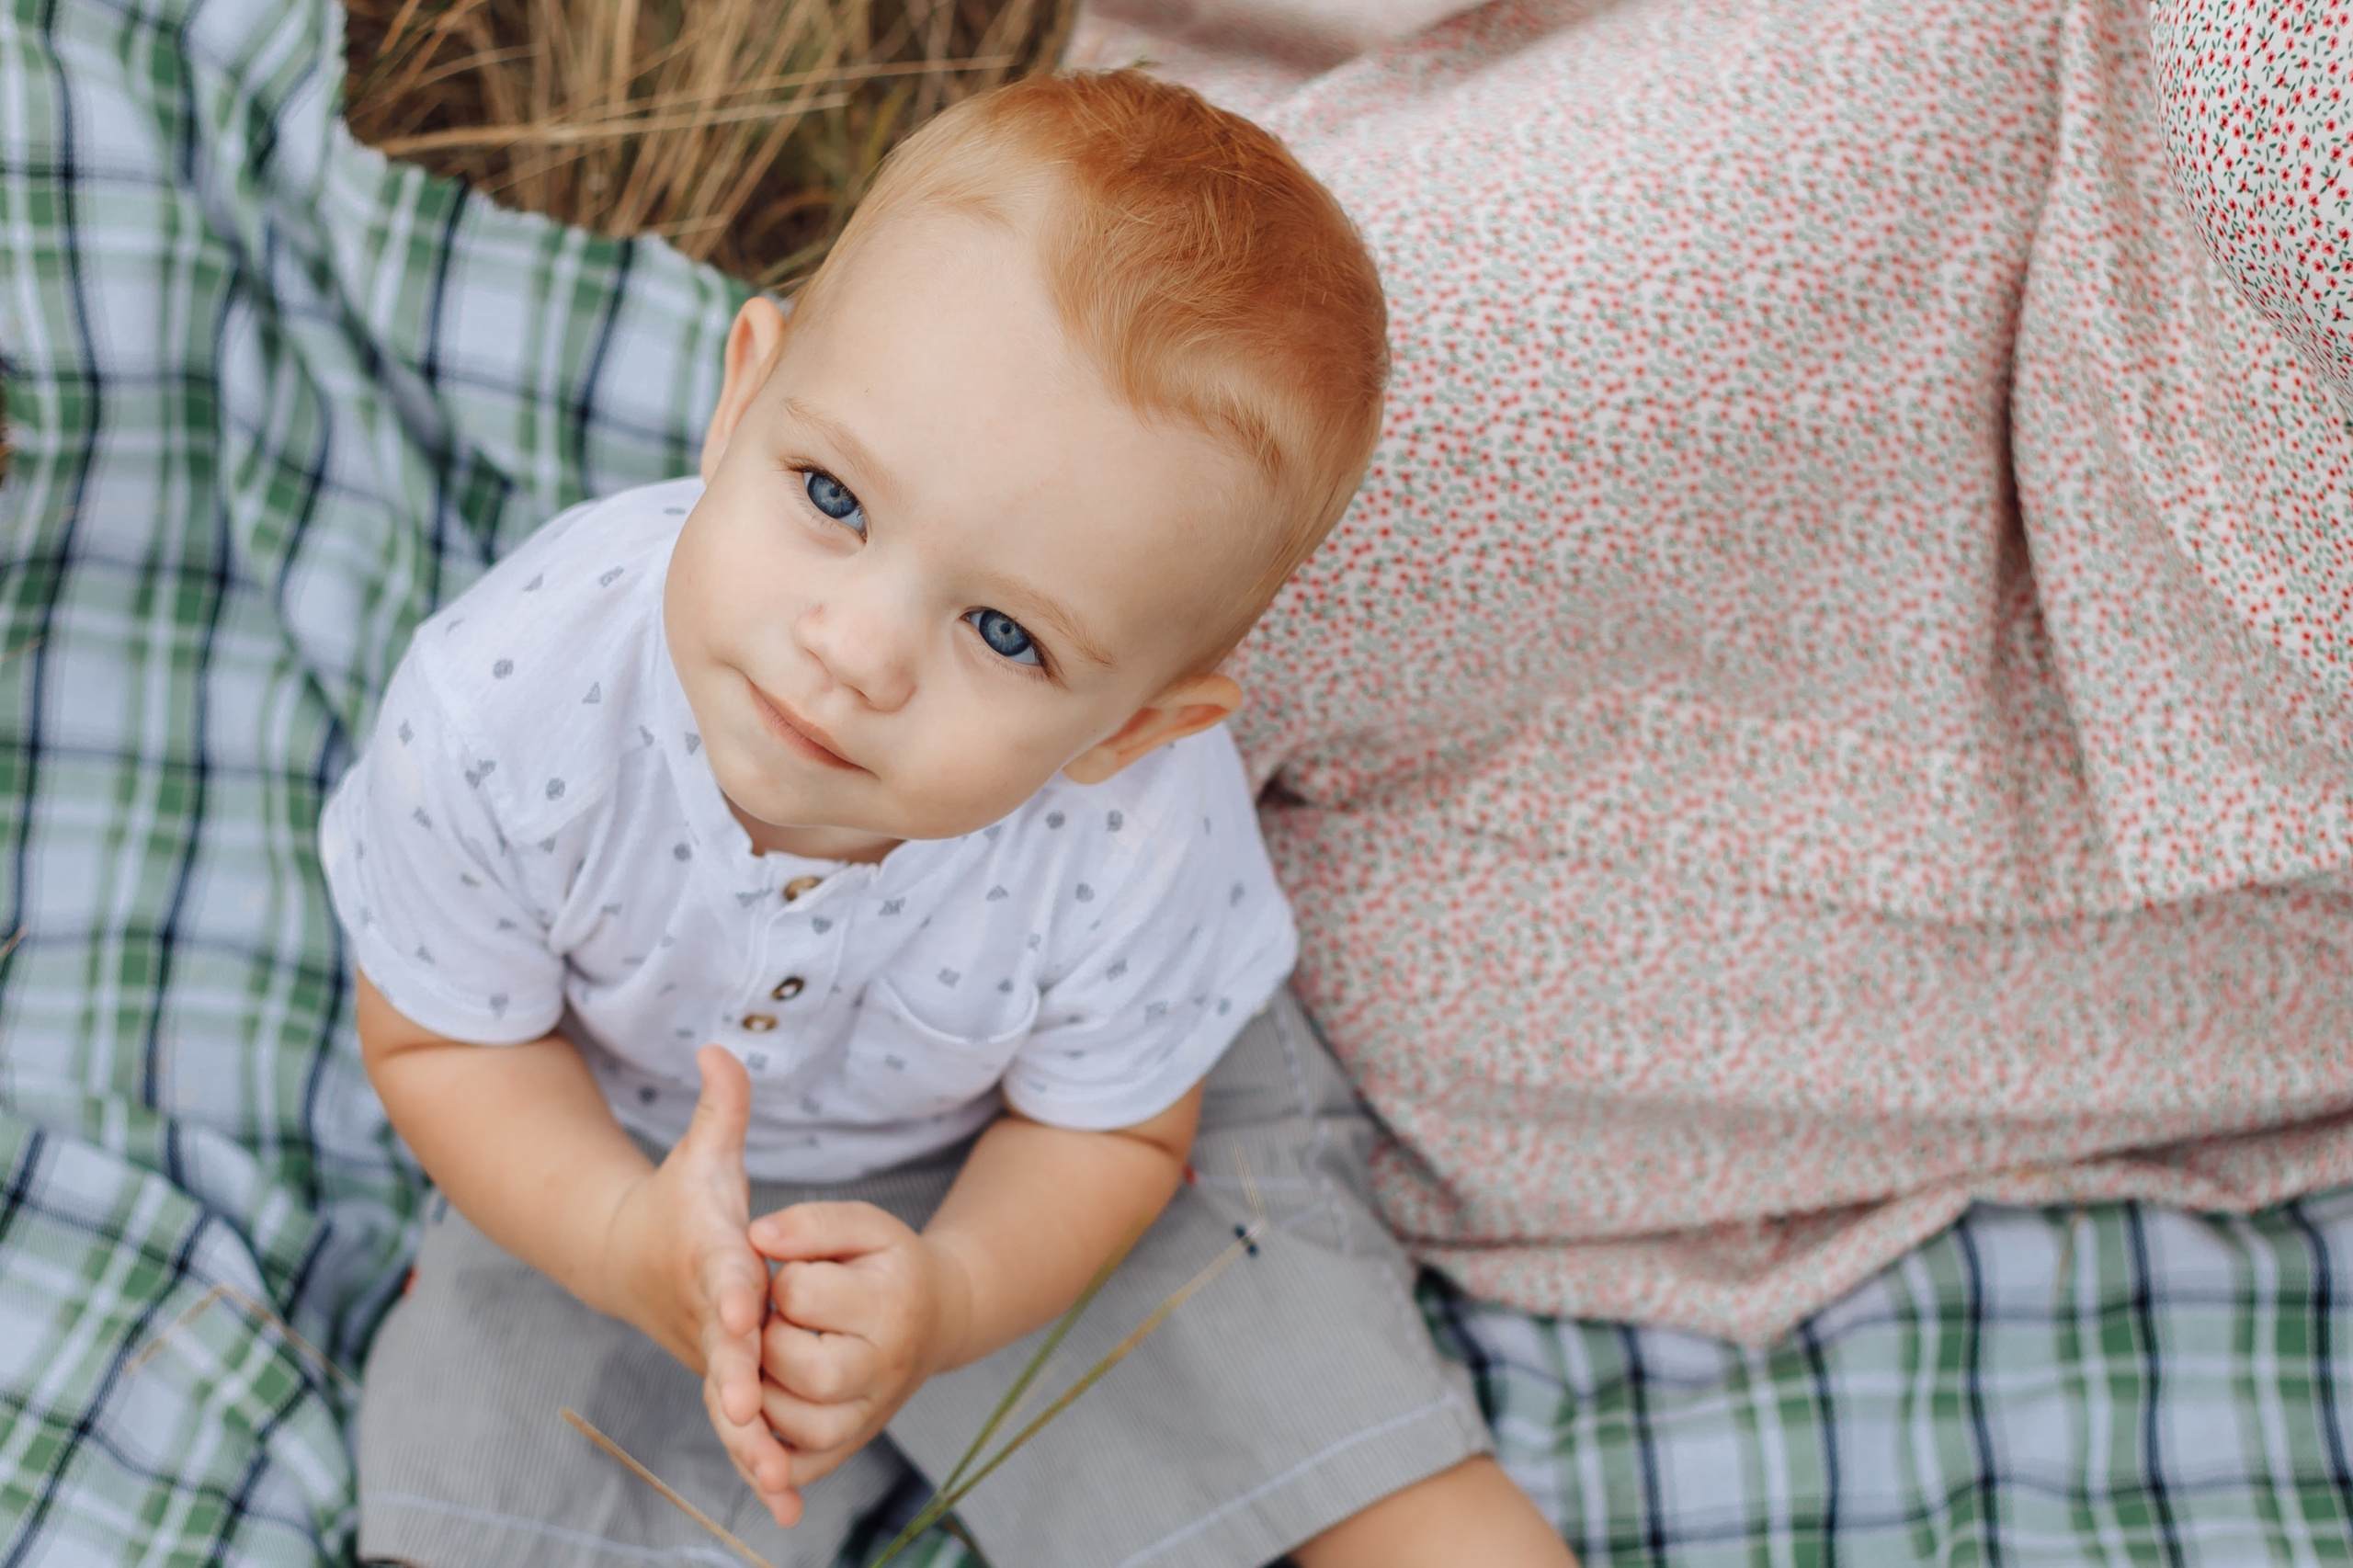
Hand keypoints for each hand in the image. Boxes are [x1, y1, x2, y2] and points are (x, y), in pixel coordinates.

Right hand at [604, 1046, 802, 1526]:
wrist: (634, 1257)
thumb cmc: (682, 1201)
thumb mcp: (702, 1153)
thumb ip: (722, 1108)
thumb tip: (722, 1046)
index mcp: (711, 1257)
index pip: (722, 1274)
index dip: (734, 1291)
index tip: (746, 1311)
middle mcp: (710, 1314)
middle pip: (726, 1353)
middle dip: (740, 1385)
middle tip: (756, 1417)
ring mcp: (714, 1355)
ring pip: (733, 1406)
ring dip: (755, 1447)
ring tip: (782, 1487)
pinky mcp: (726, 1382)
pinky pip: (745, 1429)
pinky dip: (762, 1467)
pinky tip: (790, 1507)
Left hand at [747, 1202, 968, 1486]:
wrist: (938, 1316)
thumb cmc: (892, 1266)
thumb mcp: (865, 1226)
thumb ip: (811, 1223)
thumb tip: (756, 1236)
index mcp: (891, 1306)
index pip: (801, 1295)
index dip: (782, 1279)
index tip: (799, 1275)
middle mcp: (886, 1370)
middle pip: (803, 1370)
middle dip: (769, 1341)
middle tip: (780, 1321)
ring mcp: (872, 1415)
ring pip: (797, 1425)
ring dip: (764, 1391)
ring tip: (775, 1357)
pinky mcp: (853, 1443)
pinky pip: (803, 1467)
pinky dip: (770, 1454)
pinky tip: (759, 1417)